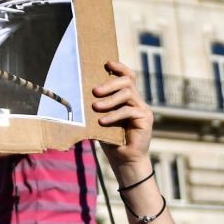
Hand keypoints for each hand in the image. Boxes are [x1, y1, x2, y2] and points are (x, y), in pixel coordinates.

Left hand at [92, 60, 152, 183]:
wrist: (124, 160)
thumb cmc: (110, 139)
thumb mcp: (101, 120)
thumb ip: (97, 107)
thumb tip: (77, 96)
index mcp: (128, 98)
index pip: (128, 76)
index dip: (119, 67)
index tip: (107, 64)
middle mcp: (137, 100)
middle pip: (127, 81)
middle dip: (109, 83)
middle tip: (94, 91)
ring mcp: (143, 109)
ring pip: (128, 94)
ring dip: (109, 99)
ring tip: (95, 107)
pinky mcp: (145, 119)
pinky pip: (128, 111)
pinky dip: (114, 115)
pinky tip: (102, 122)